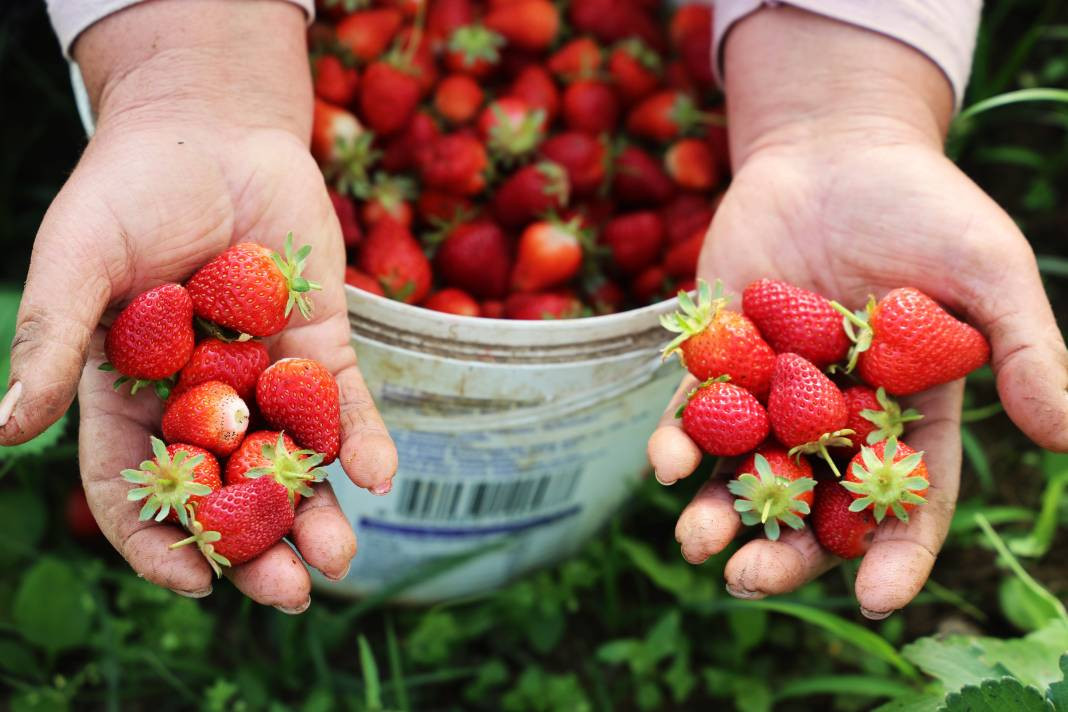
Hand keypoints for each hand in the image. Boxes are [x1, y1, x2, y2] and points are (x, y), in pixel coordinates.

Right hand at [0, 1, 396, 611]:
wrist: (215, 126)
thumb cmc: (129, 187)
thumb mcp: (78, 259)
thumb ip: (52, 338)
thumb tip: (7, 429)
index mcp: (129, 394)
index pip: (138, 485)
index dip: (158, 538)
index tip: (193, 582)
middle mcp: (202, 400)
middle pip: (228, 489)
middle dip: (256, 545)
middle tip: (291, 592)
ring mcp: (266, 376)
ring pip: (292, 460)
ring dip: (317, 511)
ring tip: (340, 558)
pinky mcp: (321, 345)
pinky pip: (344, 403)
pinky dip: (360, 439)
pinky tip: (380, 475)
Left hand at [648, 8, 1067, 617]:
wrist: (835, 147)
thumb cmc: (923, 206)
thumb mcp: (987, 271)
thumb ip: (1022, 351)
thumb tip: (1066, 437)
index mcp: (908, 413)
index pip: (905, 500)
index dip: (894, 553)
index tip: (874, 598)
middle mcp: (836, 417)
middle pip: (813, 504)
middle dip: (784, 549)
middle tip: (748, 581)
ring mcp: (772, 391)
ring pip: (744, 469)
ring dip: (716, 510)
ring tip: (696, 543)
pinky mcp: (717, 357)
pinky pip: (693, 410)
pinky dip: (677, 438)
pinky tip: (663, 462)